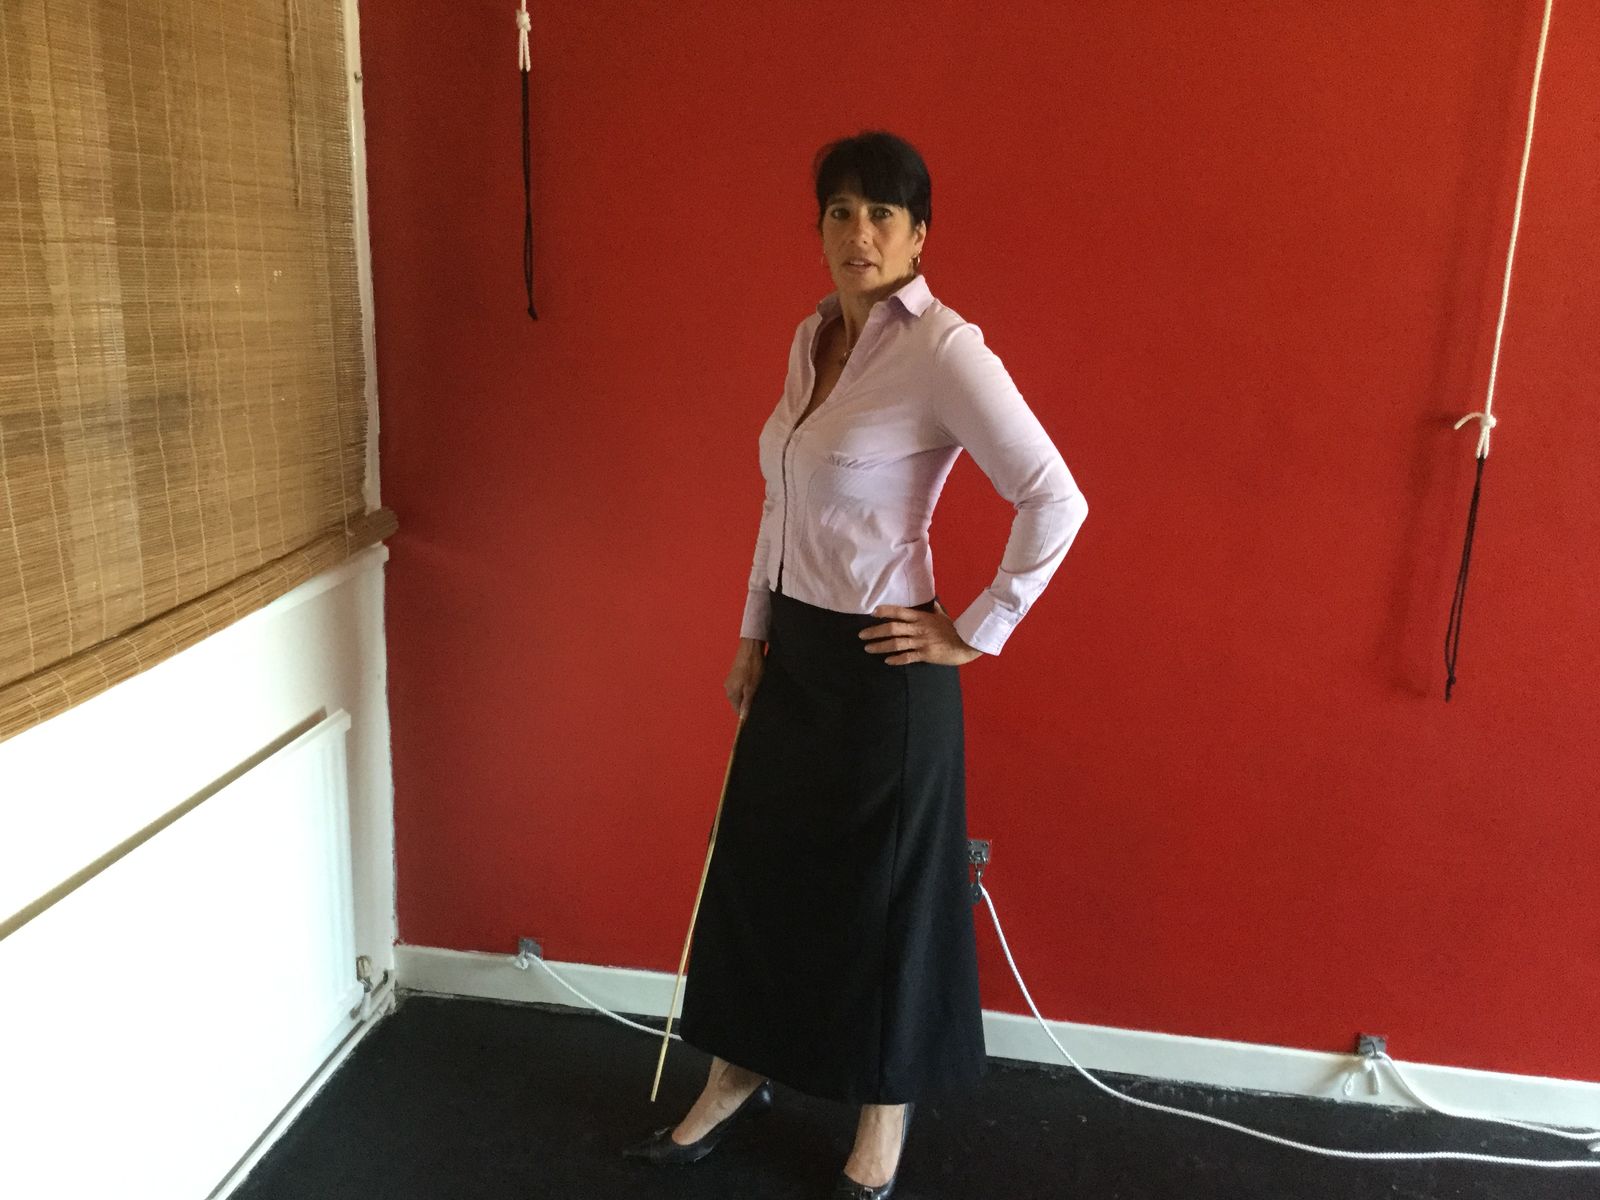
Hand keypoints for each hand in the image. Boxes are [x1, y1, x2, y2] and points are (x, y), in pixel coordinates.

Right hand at [724, 638, 765, 716]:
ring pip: (741, 693)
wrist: (751, 647)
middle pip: (739, 702)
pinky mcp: (735, 674)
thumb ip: (747, 703)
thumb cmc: (752, 666)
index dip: (747, 712)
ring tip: (758, 685)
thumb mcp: (752, 688)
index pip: (737, 710)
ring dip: (749, 693)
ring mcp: (731, 680)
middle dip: (749, 702)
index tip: (756, 709)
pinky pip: (741, 686)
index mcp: (731, 693)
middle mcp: (728, 688)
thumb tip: (743, 717)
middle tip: (759, 695)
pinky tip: (755, 680)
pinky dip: (748, 685)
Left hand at [859, 600, 983, 666]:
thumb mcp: (943, 616)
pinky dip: (896, 659)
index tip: (873, 613)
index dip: (885, 611)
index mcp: (922, 618)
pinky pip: (907, 657)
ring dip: (880, 646)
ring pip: (896, 643)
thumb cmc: (955, 629)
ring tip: (868, 648)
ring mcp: (921, 642)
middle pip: (892, 628)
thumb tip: (932, 601)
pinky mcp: (925, 654)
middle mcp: (918, 629)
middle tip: (861, 635)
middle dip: (875, 631)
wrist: (966, 644)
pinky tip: (887, 661)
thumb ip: (934, 609)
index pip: (900, 612)